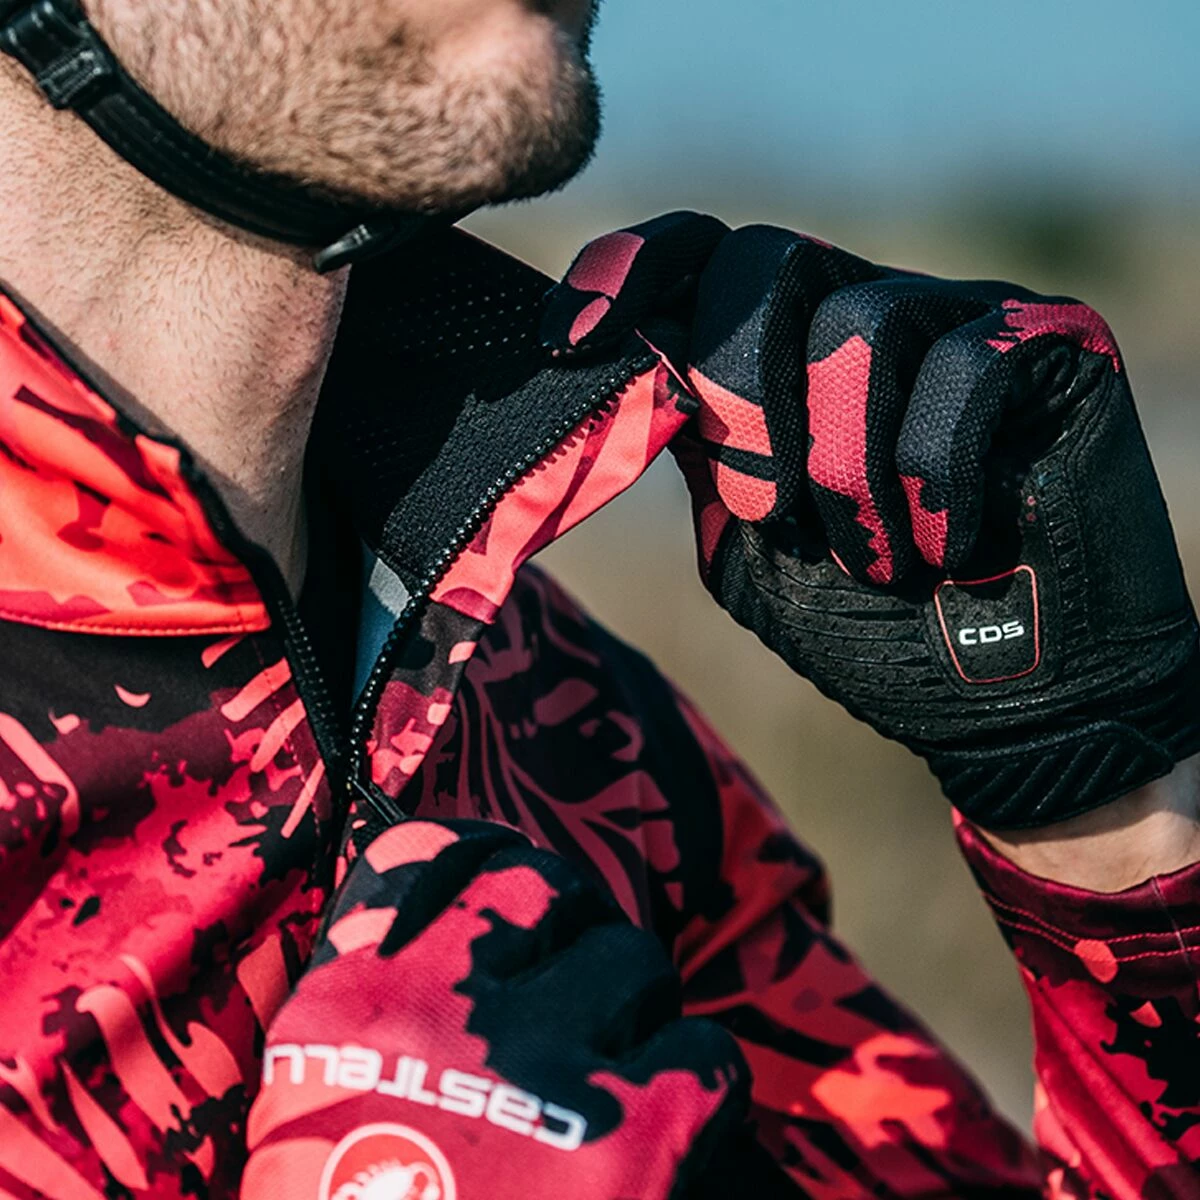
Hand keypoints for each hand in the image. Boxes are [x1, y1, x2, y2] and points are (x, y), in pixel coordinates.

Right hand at [242, 819, 748, 1199]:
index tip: (513, 894)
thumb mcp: (321, 1117)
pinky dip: (700, 1092)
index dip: (487, 861)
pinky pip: (706, 1057)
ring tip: (617, 1086)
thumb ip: (379, 1021)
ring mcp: (544, 1067)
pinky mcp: (638, 1138)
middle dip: (571, 939)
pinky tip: (671, 1139)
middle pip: (549, 892)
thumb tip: (464, 951)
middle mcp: (445, 1010)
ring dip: (637, 1016)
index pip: (434, 852)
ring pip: (635, 964)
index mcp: (350, 1005)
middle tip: (580, 1000)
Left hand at [543, 214, 1199, 830]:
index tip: (570, 342)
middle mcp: (866, 311)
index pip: (701, 258)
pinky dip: (935, 477)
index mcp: (786, 354)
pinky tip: (950, 547)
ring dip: (844, 471)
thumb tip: (632, 368)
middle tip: (762, 506)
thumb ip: (697, 454)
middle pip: (767, 259)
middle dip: (741, 389)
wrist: (1005, 705)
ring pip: (860, 324)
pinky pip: (966, 367)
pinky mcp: (1051, 343)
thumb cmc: (869, 627)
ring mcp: (960, 316)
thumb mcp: (750, 544)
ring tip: (873, 564)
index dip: (628, 274)